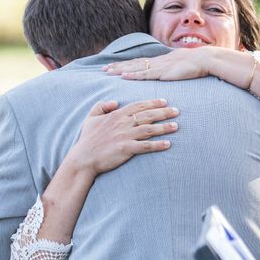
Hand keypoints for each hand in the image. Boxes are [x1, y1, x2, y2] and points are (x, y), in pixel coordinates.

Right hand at [64, 99, 178, 175]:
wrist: (83, 159)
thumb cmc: (87, 139)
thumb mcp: (91, 118)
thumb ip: (101, 106)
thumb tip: (115, 102)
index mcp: (116, 115)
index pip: (138, 106)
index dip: (152, 103)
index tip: (164, 101)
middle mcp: (122, 124)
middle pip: (147, 115)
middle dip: (163, 112)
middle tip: (176, 111)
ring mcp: (125, 136)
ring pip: (149, 129)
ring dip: (164, 127)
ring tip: (176, 126)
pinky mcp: (126, 149)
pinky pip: (145, 146)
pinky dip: (157, 145)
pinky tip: (168, 144)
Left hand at [103, 47, 212, 80]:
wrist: (203, 60)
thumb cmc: (195, 64)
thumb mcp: (181, 67)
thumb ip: (174, 70)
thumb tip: (171, 75)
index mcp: (160, 61)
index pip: (140, 62)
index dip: (127, 64)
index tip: (115, 66)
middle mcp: (156, 62)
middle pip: (133, 63)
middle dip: (118, 66)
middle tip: (104, 69)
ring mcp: (158, 66)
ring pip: (135, 67)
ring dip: (120, 69)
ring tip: (108, 72)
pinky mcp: (162, 72)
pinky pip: (144, 74)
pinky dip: (133, 74)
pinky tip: (123, 76)